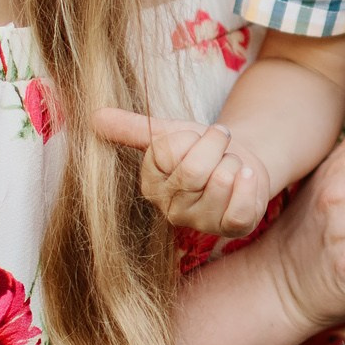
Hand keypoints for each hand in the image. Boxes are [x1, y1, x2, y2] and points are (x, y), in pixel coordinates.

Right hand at [92, 111, 275, 237]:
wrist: (240, 156)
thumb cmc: (200, 146)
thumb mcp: (168, 131)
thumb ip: (132, 128)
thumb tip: (95, 116)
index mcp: (151, 186)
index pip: (166, 152)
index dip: (188, 137)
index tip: (194, 138)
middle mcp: (173, 211)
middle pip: (194, 170)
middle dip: (214, 145)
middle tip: (219, 144)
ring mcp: (202, 223)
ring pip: (221, 180)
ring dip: (233, 161)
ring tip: (229, 164)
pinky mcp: (233, 228)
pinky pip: (241, 208)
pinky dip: (250, 182)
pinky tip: (247, 175)